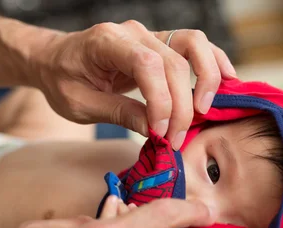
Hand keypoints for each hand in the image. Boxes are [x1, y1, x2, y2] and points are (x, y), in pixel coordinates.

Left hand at [29, 20, 235, 149]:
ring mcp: (150, 35)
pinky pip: (195, 47)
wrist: (55, 60)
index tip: (159, 133)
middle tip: (175, 139)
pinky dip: (214, 63)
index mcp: (106, 42)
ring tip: (204, 112)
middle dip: (180, 106)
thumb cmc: (63, 81)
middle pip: (174, 62)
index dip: (161, 101)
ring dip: (206, 80)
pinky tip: (228, 81)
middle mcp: (133, 32)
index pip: (146, 65)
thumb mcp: (81, 104)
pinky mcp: (161, 44)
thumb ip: (119, 113)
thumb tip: (157, 131)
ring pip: (194, 46)